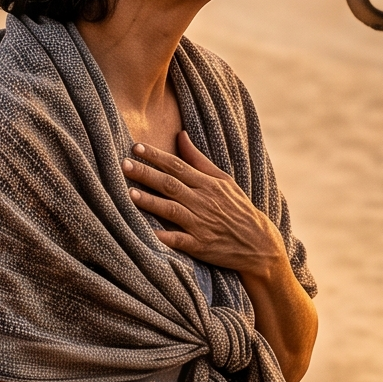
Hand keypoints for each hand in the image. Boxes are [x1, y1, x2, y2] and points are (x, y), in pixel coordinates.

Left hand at [125, 132, 285, 280]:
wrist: (258, 243)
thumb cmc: (238, 208)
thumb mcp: (224, 180)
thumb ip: (198, 159)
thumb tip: (180, 135)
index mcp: (207, 184)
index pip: (177, 166)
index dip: (156, 156)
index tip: (136, 147)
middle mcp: (203, 202)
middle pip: (170, 185)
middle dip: (146, 174)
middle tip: (124, 165)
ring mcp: (201, 224)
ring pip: (172, 210)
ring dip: (151, 202)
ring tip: (130, 194)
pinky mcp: (200, 246)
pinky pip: (179, 241)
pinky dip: (165, 237)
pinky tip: (148, 234)